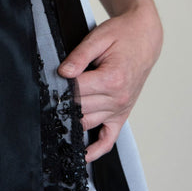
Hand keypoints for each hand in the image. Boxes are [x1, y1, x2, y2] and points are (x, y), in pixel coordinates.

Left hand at [58, 5, 161, 161]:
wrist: (144, 37)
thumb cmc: (123, 35)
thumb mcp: (99, 38)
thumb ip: (79, 56)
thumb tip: (63, 73)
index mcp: (112, 79)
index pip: (76, 90)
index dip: (60, 86)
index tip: (48, 82)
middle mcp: (118, 98)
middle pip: (80, 107)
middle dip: (63, 102)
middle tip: (47, 97)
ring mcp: (121, 109)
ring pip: (88, 122)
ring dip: (72, 121)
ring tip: (54, 118)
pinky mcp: (122, 114)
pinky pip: (109, 139)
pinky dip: (96, 149)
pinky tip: (83, 154)